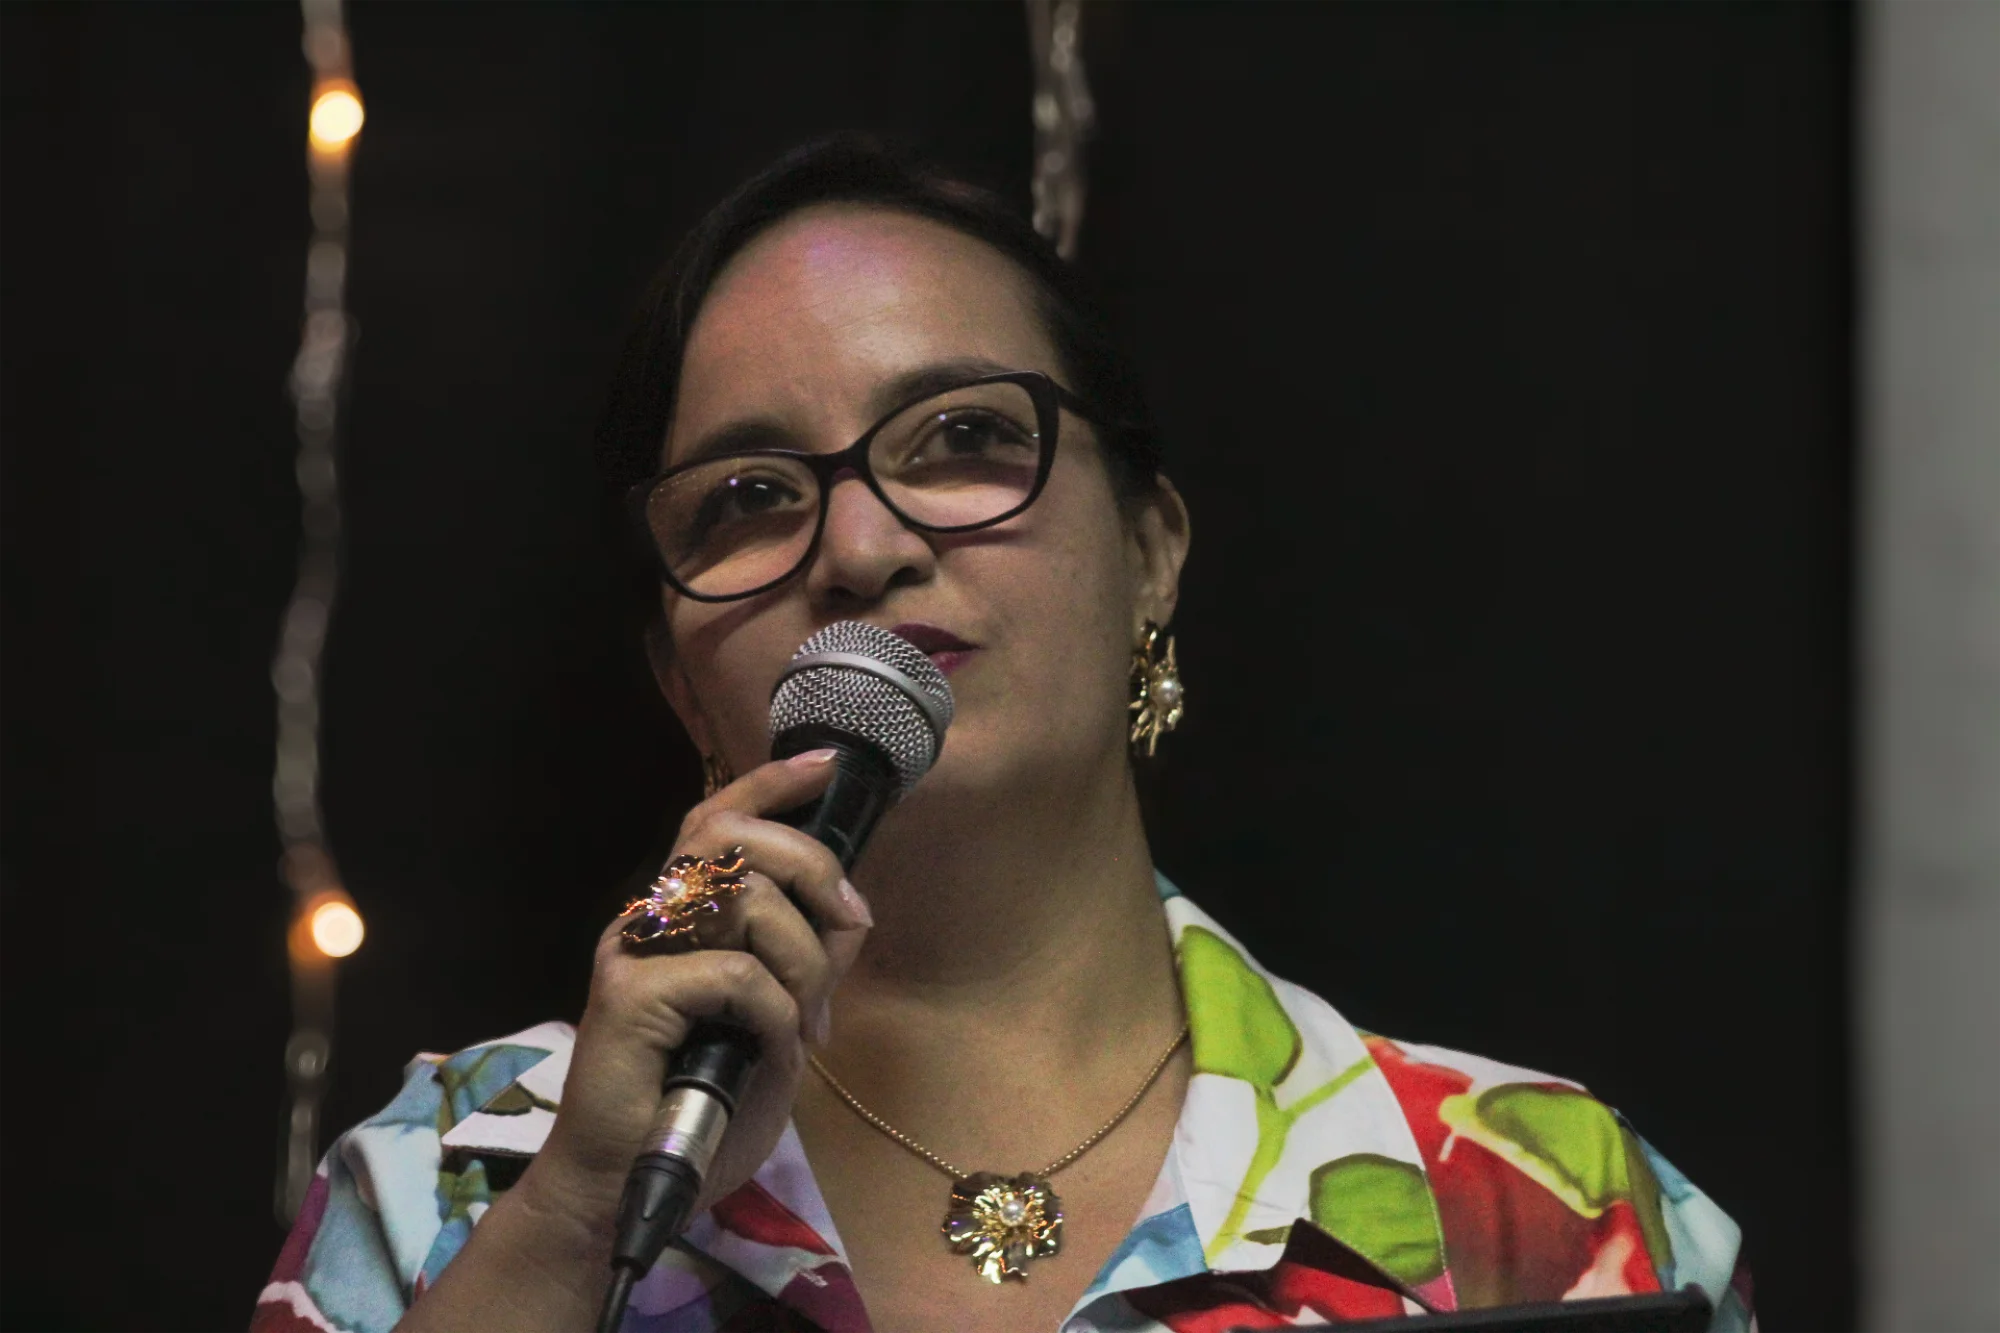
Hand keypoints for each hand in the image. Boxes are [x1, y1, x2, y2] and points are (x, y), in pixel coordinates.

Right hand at [521, 747, 871, 1234]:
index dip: (769, 784)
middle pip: (731, 836)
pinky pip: (736, 973)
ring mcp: (633, 951)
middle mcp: (648, 918)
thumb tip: (848, 914)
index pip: (713, 820)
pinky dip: (777, 1010)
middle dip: (811, 866)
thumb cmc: (698, 1106)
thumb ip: (803, 962)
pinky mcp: (631, 995)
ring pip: (743, 899)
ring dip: (802, 959)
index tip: (824, 765)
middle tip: (848, 923)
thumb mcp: (776, 1022)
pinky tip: (774, 1049)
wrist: (629, 1184)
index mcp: (677, 915)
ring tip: (807, 1022)